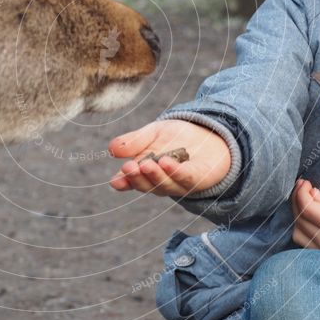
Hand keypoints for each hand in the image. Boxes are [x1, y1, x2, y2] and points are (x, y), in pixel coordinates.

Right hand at [107, 119, 231, 197]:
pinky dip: (176, 172)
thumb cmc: (176, 137)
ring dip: (155, 176)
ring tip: (147, 164)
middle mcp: (160, 182)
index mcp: (145, 172)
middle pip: (147, 185)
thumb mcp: (152, 133)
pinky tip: (166, 162)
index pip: (131, 181)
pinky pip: (186, 178)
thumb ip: (134, 141)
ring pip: (165, 185)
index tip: (116, 180)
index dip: (123, 182)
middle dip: (138, 178)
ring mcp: (179, 183)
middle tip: (130, 168)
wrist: (209, 135)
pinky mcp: (198, 179)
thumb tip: (111, 149)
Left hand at [290, 178, 319, 262]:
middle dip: (297, 198)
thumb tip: (312, 192)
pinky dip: (299, 225)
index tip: (305, 182)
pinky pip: (301, 239)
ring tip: (305, 200)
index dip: (301, 191)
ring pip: (297, 229)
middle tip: (303, 186)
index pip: (307, 207)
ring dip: (297, 212)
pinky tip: (306, 216)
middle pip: (299, 217)